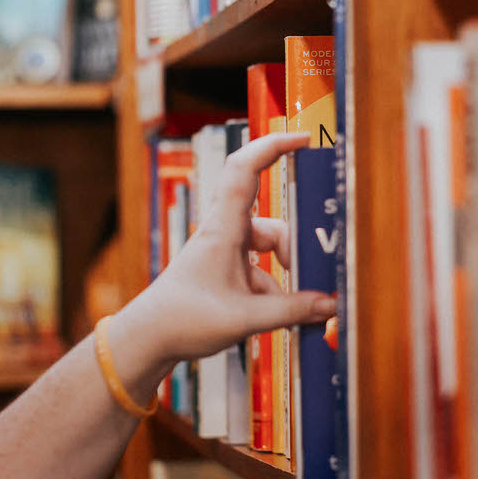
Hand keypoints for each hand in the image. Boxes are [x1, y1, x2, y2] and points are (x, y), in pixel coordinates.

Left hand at [117, 132, 336, 374]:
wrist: (148, 339)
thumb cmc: (182, 319)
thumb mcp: (244, 318)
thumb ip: (291, 311)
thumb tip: (329, 305)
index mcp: (223, 229)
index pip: (245, 169)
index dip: (273, 146)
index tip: (303, 140)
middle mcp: (226, 233)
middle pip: (274, 225)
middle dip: (296, 250)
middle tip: (311, 276)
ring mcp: (227, 252)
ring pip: (271, 251)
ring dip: (285, 279)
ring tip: (294, 311)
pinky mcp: (228, 271)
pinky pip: (262, 273)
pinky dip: (274, 294)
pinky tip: (277, 318)